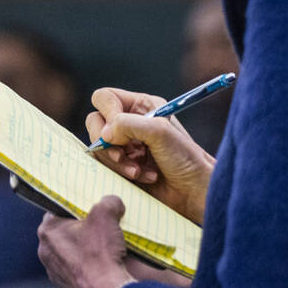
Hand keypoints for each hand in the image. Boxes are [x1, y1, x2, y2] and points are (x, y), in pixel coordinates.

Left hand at [37, 196, 134, 287]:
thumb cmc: (100, 252)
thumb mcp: (107, 213)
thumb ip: (108, 201)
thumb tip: (112, 203)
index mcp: (48, 230)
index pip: (59, 209)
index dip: (77, 206)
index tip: (92, 209)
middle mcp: (45, 249)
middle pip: (66, 229)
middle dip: (82, 226)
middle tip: (101, 224)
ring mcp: (53, 269)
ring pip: (70, 248)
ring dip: (85, 245)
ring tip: (105, 244)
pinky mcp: (64, 283)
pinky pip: (75, 265)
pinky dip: (87, 262)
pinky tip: (102, 261)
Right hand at [87, 88, 214, 222]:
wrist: (192, 190)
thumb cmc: (185, 158)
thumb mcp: (160, 132)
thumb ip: (129, 124)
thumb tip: (104, 134)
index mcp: (142, 106)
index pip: (105, 98)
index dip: (107, 112)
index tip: (121, 132)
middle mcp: (131, 123)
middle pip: (95, 123)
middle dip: (107, 142)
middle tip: (124, 154)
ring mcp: (125, 145)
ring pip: (98, 147)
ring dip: (117, 161)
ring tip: (139, 170)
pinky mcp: (121, 165)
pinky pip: (104, 166)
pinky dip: (120, 172)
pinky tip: (142, 176)